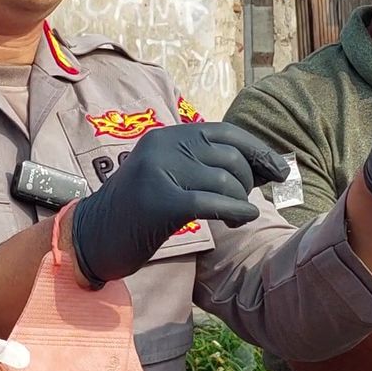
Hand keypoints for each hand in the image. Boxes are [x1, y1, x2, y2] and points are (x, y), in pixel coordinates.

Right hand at [70, 122, 288, 286]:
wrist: (92, 237)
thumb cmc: (139, 213)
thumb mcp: (169, 176)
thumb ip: (206, 166)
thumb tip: (268, 166)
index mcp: (166, 136)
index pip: (224, 132)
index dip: (257, 150)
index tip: (279, 169)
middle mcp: (162, 146)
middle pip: (228, 156)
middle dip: (249, 180)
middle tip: (247, 201)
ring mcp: (159, 172)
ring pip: (224, 180)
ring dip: (242, 200)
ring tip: (239, 215)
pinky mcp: (160, 202)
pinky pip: (213, 202)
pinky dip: (236, 211)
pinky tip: (241, 220)